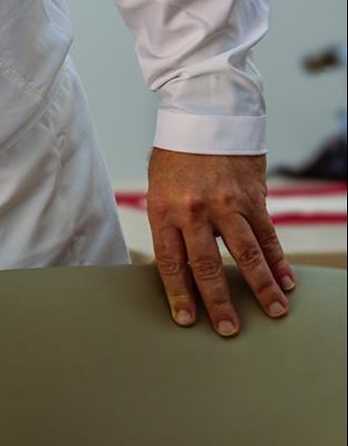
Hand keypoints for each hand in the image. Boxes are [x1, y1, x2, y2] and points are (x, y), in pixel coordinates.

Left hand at [146, 149, 294, 335]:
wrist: (204, 115)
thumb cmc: (177, 156)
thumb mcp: (159, 189)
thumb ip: (169, 225)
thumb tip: (180, 265)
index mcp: (163, 211)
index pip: (172, 263)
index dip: (180, 295)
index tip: (187, 320)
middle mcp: (195, 211)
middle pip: (209, 266)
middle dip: (219, 302)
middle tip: (229, 330)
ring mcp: (227, 205)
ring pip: (247, 255)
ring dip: (262, 287)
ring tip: (274, 311)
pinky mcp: (253, 197)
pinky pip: (268, 236)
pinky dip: (279, 261)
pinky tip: (286, 280)